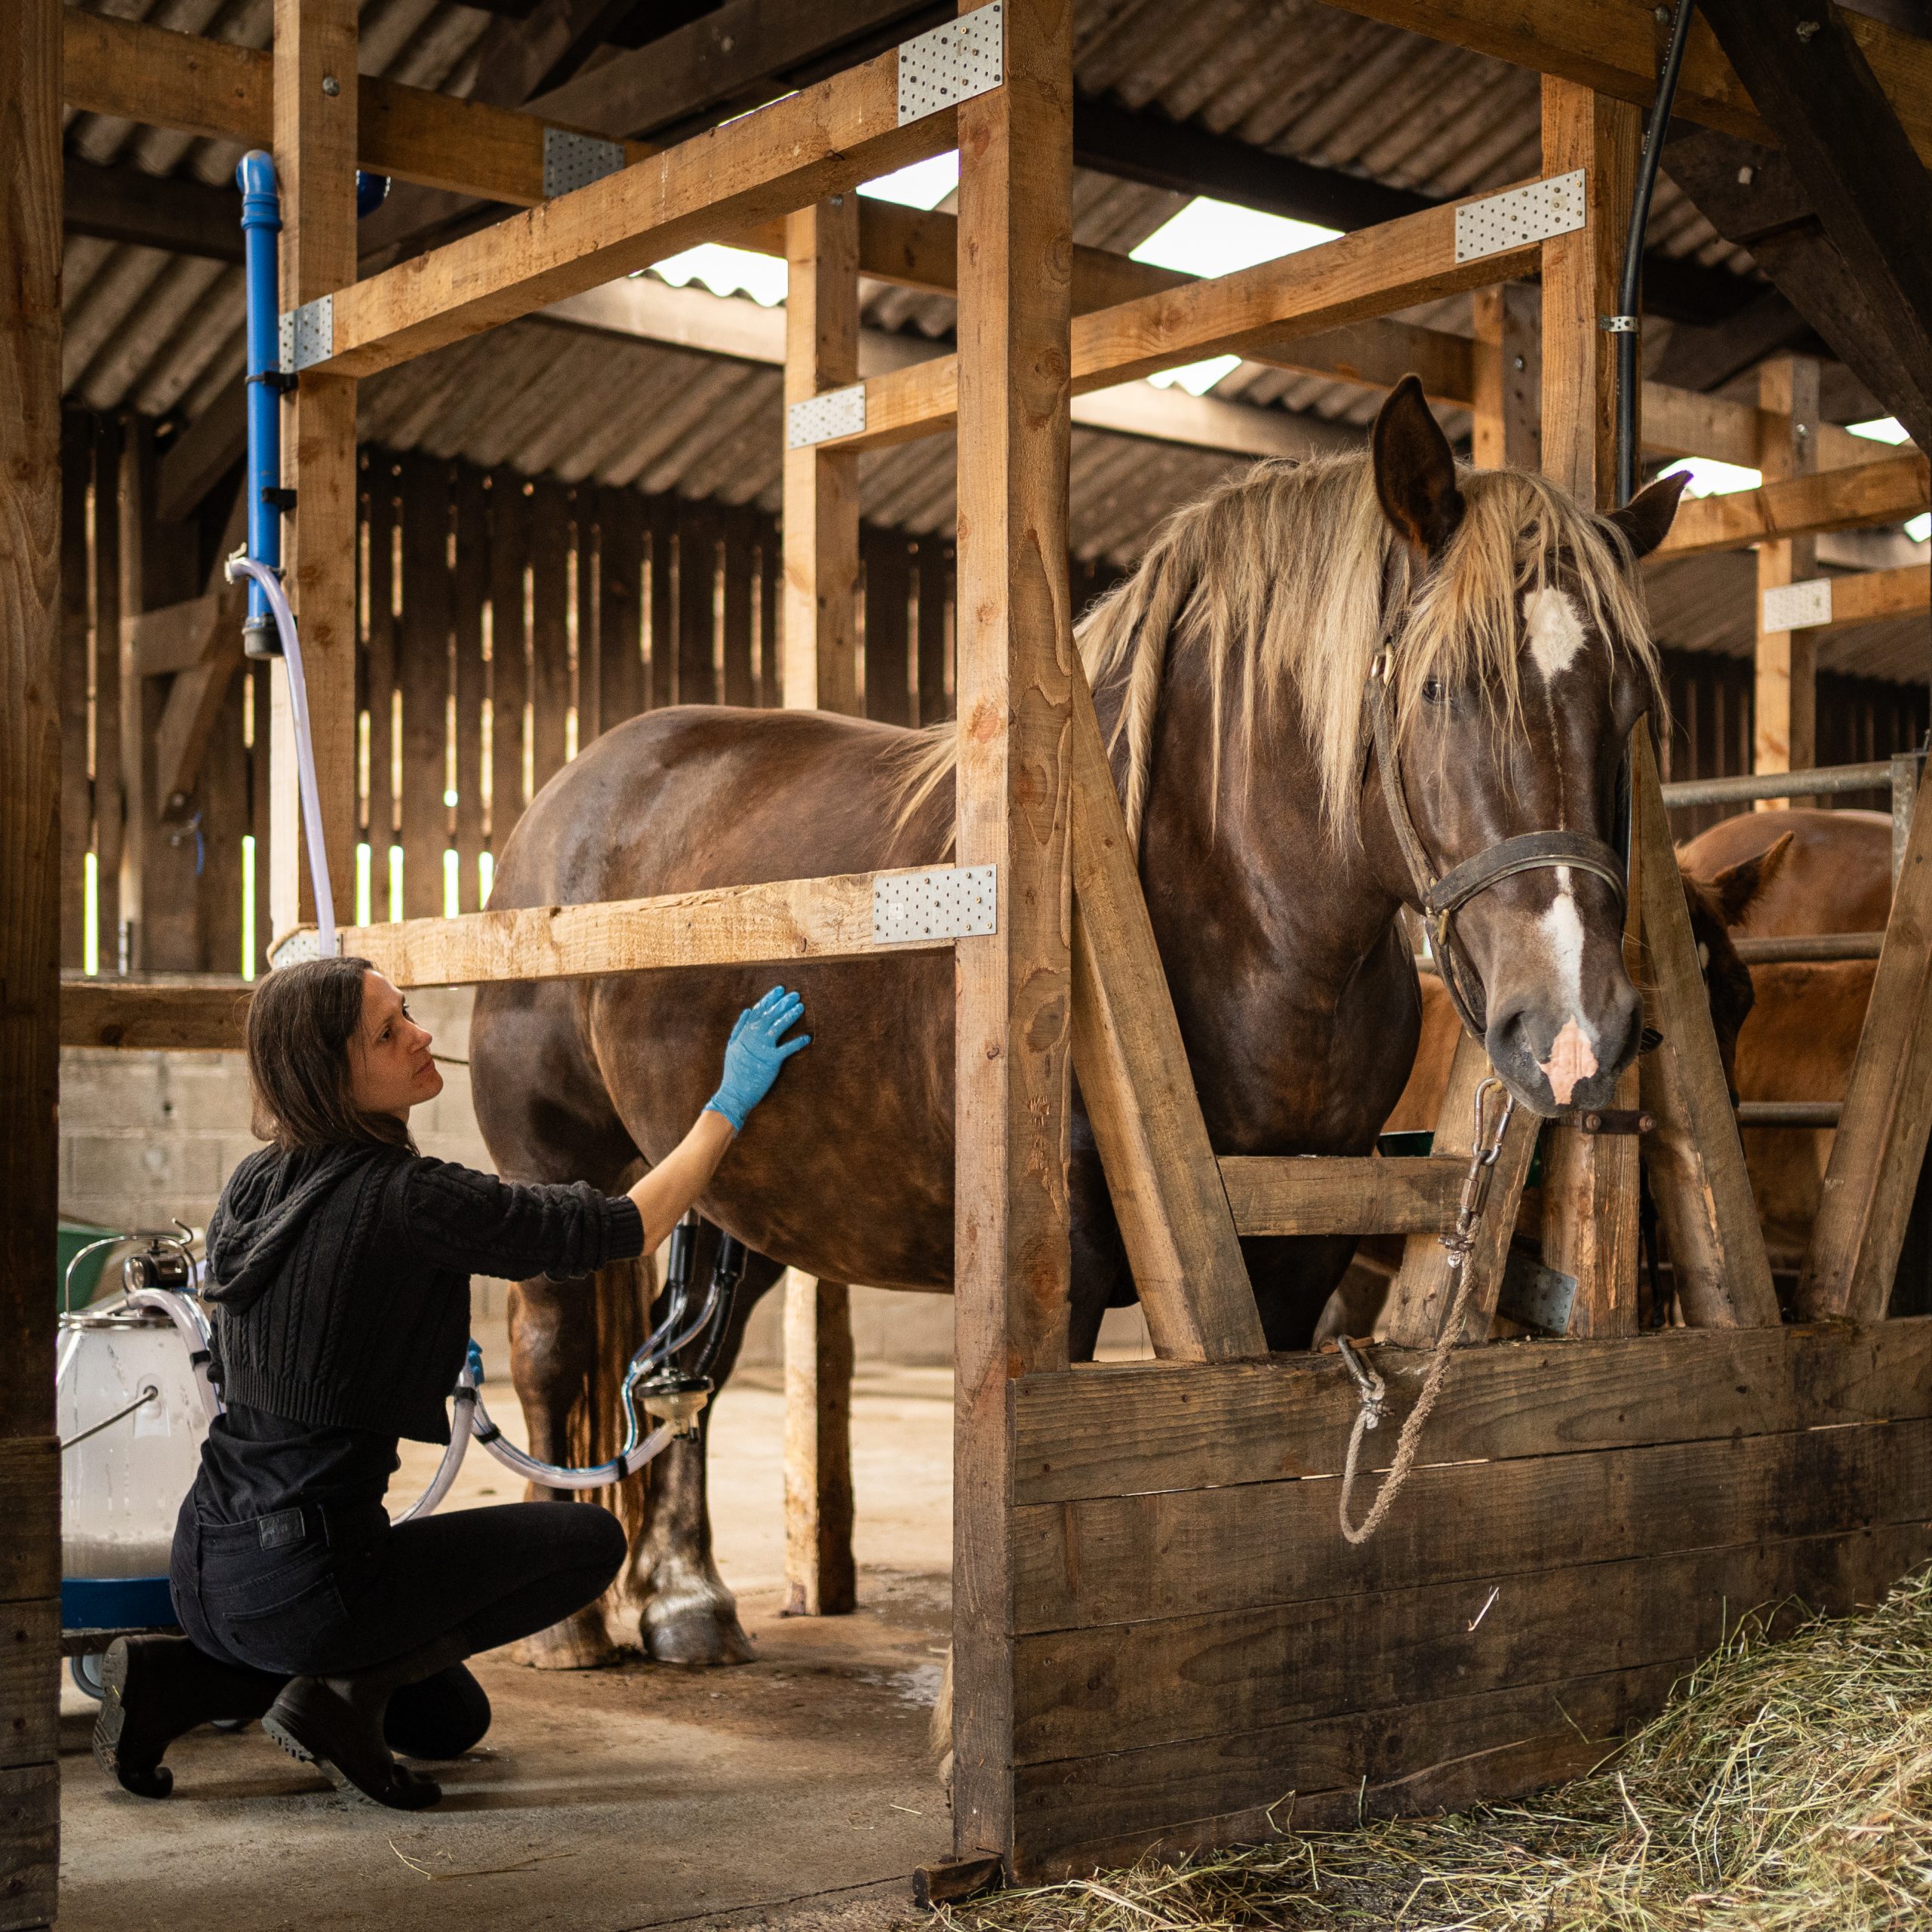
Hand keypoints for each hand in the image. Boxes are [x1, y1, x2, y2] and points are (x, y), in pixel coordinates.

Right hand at [704, 987, 809, 1131]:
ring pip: (778, 1027)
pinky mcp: (771, 1061)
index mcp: (744, 1034)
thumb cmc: (734, 1072)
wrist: (734, 1093)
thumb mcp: (731, 1047)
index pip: (758, 1011)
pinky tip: (807, 1037)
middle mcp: (752, 1038)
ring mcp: (762, 1049)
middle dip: (783, 1003)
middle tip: (795, 994)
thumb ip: (739, 1028)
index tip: (780, 990)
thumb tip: (747, 1010)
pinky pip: (787, 1049)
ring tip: (801, 1006)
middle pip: (770, 1015)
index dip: (769, 999)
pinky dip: (797, 1043)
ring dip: (790, 1015)